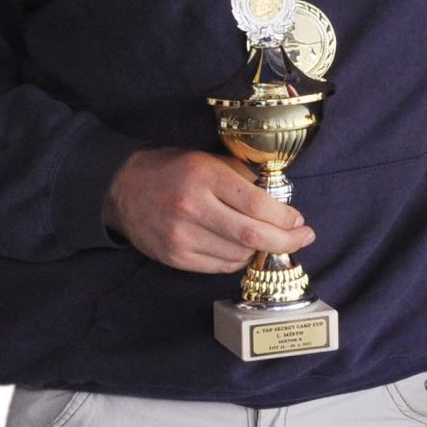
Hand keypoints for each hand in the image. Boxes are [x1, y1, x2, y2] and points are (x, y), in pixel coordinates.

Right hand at [104, 146, 314, 272]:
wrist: (123, 189)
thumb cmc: (173, 170)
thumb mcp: (208, 159)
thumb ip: (242, 176)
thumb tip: (279, 198)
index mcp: (205, 177)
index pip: (257, 205)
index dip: (285, 217)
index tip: (300, 220)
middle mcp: (193, 208)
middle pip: (252, 236)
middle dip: (286, 240)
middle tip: (303, 237)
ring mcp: (182, 236)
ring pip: (238, 255)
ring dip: (261, 251)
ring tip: (269, 239)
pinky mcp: (175, 257)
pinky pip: (219, 266)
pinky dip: (238, 260)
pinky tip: (243, 248)